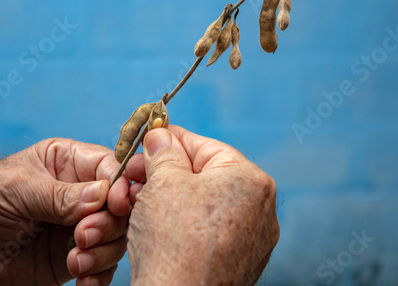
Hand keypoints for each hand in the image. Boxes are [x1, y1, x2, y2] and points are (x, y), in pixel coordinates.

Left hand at [0, 138, 131, 285]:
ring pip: (116, 237)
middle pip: (119, 206)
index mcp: (68, 163)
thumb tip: (104, 196)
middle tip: (83, 236)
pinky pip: (101, 266)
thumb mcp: (18, 188)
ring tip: (75, 260)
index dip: (121, 185)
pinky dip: (98, 275)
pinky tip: (83, 279)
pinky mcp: (73, 256)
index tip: (118, 204)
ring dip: (103, 252)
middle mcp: (79, 193)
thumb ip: (61, 195)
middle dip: (108, 223)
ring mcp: (78, 226)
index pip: (109, 167)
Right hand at [126, 126, 279, 285]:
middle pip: (205, 174)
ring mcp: (252, 237)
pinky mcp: (240, 260)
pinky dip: (186, 223)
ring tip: (143, 200)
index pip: (204, 145)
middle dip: (168, 172)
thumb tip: (160, 136)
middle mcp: (260, 207)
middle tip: (138, 175)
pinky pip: (210, 230)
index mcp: (249, 179)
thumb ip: (163, 151)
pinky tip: (161, 227)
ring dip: (173, 197)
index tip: (148, 140)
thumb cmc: (174, 242)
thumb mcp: (162, 182)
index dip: (170, 140)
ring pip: (206, 203)